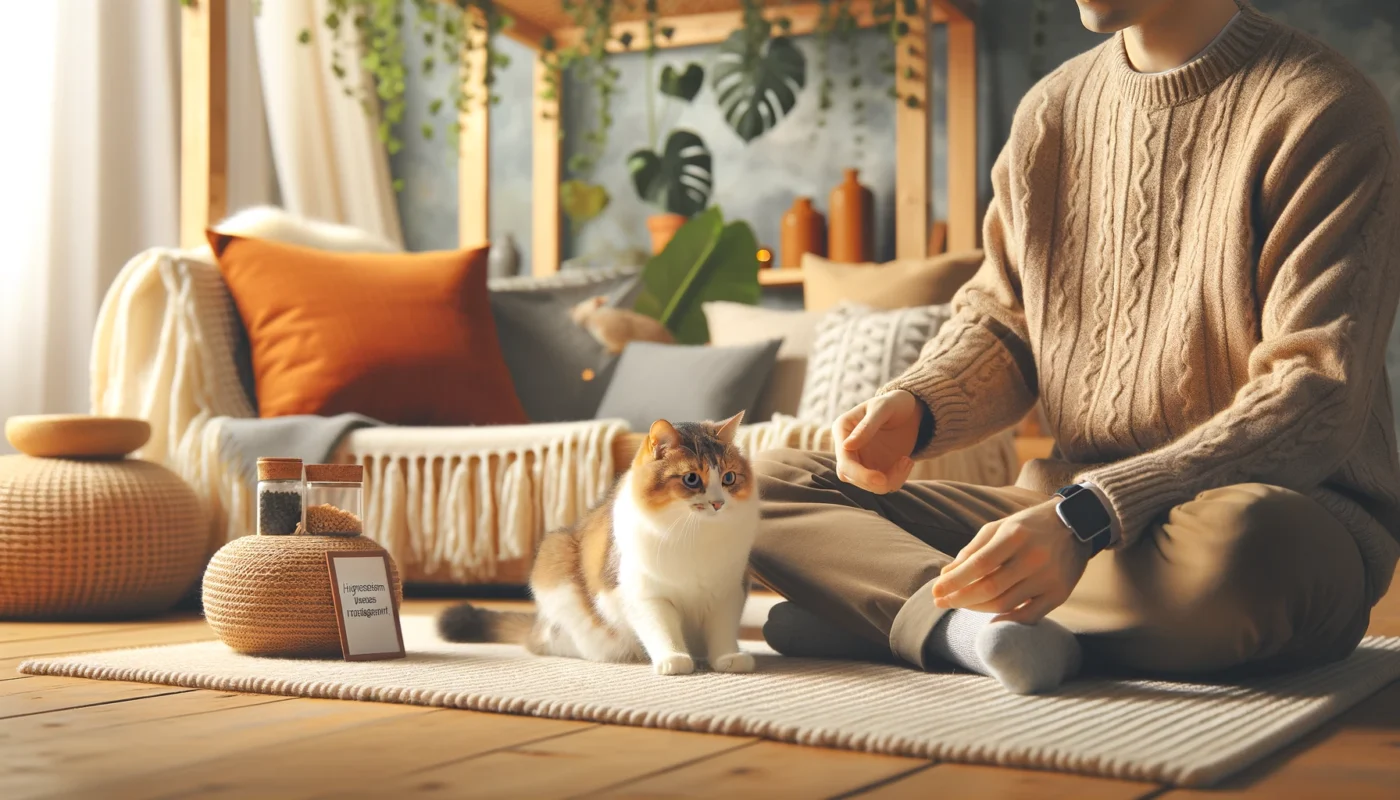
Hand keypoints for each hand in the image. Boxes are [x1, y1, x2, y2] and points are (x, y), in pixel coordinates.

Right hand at [832, 390, 922, 493]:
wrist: (910, 411)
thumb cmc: (895, 403)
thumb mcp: (883, 407)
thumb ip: (866, 426)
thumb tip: (846, 446)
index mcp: (843, 429)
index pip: (844, 462)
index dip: (860, 475)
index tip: (882, 479)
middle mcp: (847, 448)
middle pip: (850, 477)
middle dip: (875, 482)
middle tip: (904, 464)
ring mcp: (860, 460)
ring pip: (866, 485)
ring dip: (890, 481)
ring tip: (907, 461)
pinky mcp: (874, 468)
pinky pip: (882, 484)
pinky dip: (896, 479)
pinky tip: (907, 462)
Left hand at [930, 500, 1090, 623]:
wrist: (1076, 525)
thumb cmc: (1028, 526)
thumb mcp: (998, 528)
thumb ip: (972, 550)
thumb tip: (946, 575)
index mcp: (1015, 536)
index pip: (978, 565)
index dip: (954, 581)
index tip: (935, 591)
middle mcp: (1034, 557)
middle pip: (989, 588)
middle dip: (960, 598)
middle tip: (941, 602)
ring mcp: (1049, 578)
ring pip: (1005, 604)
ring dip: (977, 609)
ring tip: (961, 605)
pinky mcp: (1060, 594)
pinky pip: (1028, 616)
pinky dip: (1006, 621)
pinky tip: (989, 619)